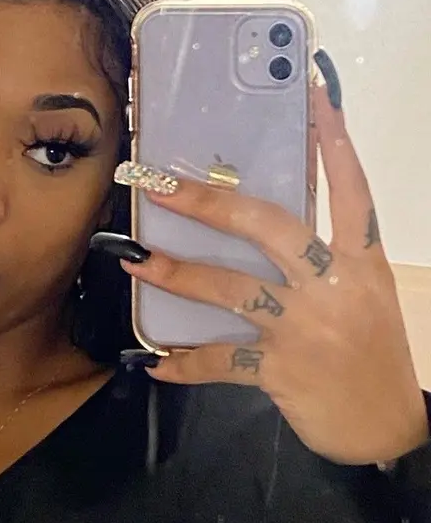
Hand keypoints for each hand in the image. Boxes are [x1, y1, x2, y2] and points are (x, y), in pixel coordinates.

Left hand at [118, 61, 427, 464]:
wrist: (387, 429)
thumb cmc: (373, 352)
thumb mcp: (361, 293)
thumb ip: (320, 257)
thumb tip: (258, 221)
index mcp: (360, 262)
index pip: (350, 188)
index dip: (333, 140)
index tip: (312, 93)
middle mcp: (334, 286)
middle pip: (269, 227)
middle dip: (211, 204)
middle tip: (160, 187)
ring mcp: (305, 327)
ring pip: (232, 289)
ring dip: (178, 275)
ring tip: (136, 263)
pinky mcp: (280, 370)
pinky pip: (222, 359)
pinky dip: (185, 363)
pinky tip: (154, 362)